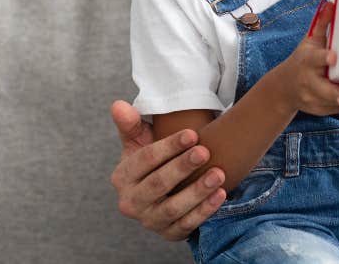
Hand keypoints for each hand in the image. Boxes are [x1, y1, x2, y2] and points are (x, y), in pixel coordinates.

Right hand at [108, 100, 226, 240]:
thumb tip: (118, 105)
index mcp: (122, 177)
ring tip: (219, 173)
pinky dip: (205, 211)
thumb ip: (131, 124)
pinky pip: (187, 224)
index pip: (145, 160)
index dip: (168, 147)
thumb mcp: (139, 141)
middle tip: (205, 152)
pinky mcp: (169, 234)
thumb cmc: (152, 160)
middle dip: (182, 167)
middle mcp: (131, 203)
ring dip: (197, 191)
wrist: (164, 191)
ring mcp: (150, 221)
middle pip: (158, 184)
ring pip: (173, 208)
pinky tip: (220, 194)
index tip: (192, 134)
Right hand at [271, 1, 338, 116]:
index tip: (334, 58)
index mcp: (307, 61)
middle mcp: (308, 81)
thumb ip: (323, 25)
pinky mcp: (320, 110)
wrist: (284, 88)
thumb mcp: (310, 42)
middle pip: (326, 88)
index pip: (315, 59)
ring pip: (334, 102)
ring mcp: (313, 98)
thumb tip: (332, 3)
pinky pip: (338, 110)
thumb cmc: (303, 60)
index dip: (324, 58)